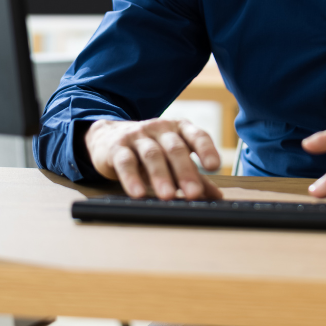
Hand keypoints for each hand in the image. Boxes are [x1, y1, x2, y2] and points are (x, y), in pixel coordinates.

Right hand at [84, 118, 222, 200]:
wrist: (109, 136)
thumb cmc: (149, 149)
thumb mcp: (172, 158)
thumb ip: (194, 175)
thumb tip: (217, 197)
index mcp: (179, 129)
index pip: (197, 135)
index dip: (206, 149)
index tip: (214, 166)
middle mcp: (160, 128)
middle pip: (175, 148)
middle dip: (185, 171)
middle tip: (194, 193)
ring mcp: (138, 135)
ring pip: (152, 154)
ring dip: (161, 176)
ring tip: (167, 196)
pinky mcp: (117, 147)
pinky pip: (126, 162)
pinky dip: (132, 178)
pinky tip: (138, 193)